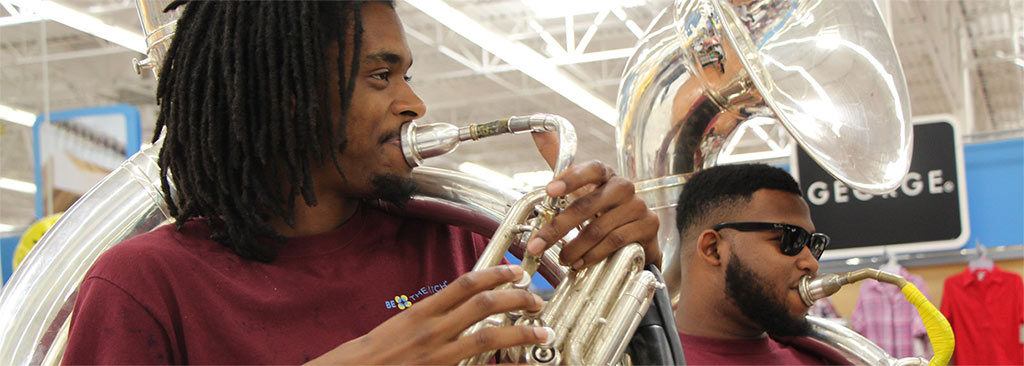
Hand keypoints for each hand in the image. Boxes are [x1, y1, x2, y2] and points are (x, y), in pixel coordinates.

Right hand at [308, 265, 549, 364]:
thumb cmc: (372, 355)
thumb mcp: (400, 325)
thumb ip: (430, 316)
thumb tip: (459, 305)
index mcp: (422, 313)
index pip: (465, 284)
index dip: (495, 274)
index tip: (514, 271)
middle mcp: (432, 331)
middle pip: (484, 305)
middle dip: (515, 298)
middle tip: (535, 299)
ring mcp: (438, 355)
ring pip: (488, 337)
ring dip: (520, 332)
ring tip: (541, 331)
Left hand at [529, 131, 661, 269]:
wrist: (635, 239)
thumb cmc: (600, 210)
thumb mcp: (579, 187)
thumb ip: (559, 160)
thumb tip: (538, 131)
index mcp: (605, 174)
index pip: (591, 169)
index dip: (570, 178)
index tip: (549, 190)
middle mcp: (624, 186)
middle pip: (588, 206)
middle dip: (557, 228)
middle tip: (537, 244)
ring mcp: (638, 206)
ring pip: (600, 228)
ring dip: (575, 247)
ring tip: (562, 259)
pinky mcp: (648, 226)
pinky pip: (616, 241)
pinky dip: (594, 255)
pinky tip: (581, 263)